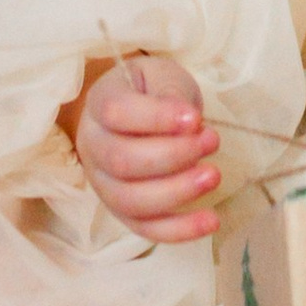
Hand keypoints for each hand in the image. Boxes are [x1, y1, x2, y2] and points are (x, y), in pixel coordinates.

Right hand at [72, 53, 220, 239]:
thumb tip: (187, 122)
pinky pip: (145, 229)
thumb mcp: (162, 76)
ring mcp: (103, 184)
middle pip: (121, 161)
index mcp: (98, 104)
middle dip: (172, 156)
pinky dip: (179, 230)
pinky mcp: (122, 212)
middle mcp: (92, 146)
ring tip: (213, 175)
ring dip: (177, 192)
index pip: (115, 112)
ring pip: (130, 200)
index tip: (195, 118)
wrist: (141, 114)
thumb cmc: (152, 92)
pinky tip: (211, 221)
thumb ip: (171, 92)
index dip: (156, 118)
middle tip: (211, 141)